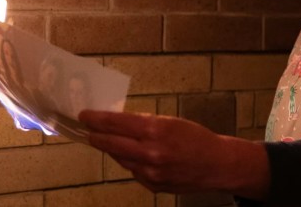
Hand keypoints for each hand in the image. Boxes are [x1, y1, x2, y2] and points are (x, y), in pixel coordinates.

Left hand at [79, 110, 269, 196]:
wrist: (216, 165)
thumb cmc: (196, 138)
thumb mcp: (171, 122)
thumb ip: (146, 124)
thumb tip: (121, 123)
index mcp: (155, 131)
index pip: (117, 123)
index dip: (97, 119)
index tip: (84, 115)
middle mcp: (150, 153)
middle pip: (111, 144)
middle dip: (96, 136)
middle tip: (86, 130)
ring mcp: (150, 172)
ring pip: (121, 159)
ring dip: (113, 149)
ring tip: (108, 140)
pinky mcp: (153, 186)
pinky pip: (134, 171)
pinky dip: (132, 162)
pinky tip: (136, 155)